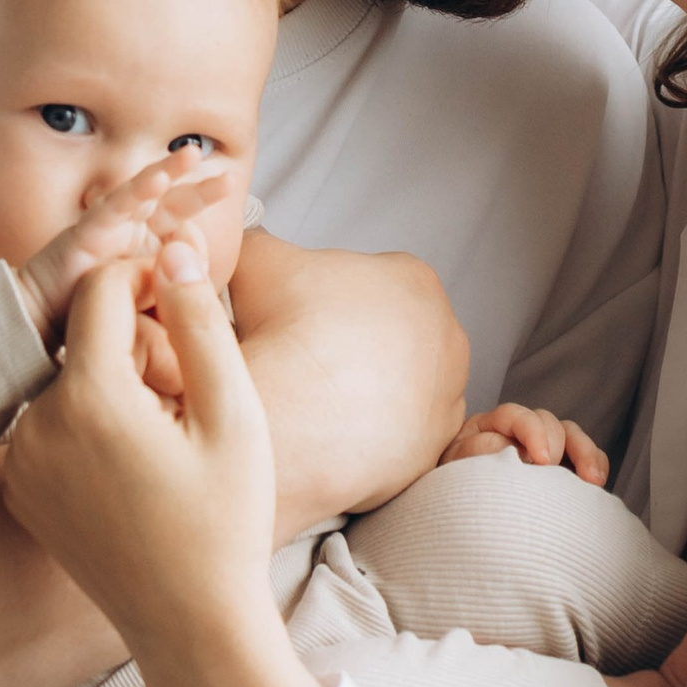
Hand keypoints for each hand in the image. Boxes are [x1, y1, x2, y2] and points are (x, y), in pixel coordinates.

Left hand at [4, 244, 322, 686]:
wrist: (191, 626)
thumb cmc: (227, 521)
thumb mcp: (234, 414)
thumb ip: (199, 319)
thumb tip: (173, 244)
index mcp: (90, 397)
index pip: (102, 287)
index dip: (148, 279)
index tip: (188, 304)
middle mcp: (38, 423)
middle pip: (81, 333)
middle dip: (132, 332)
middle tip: (189, 376)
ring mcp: (24, 461)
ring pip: (67, 377)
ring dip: (112, 377)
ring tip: (170, 424)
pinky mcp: (25, 490)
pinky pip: (54, 425)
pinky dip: (91, 423)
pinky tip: (140, 462)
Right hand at [14, 158, 231, 344]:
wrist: (43, 325)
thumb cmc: (96, 318)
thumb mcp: (148, 310)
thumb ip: (176, 299)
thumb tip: (206, 291)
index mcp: (152, 249)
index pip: (187, 230)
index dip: (206, 223)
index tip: (230, 210)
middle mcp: (133, 233)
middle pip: (173, 205)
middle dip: (200, 190)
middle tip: (228, 180)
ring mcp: (111, 228)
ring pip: (144, 195)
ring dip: (167, 171)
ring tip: (191, 154)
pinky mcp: (87, 231)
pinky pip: (113, 207)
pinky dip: (135, 191)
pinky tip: (157, 178)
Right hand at [231, 231, 469, 524]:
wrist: (292, 423)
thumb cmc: (283, 336)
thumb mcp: (256, 259)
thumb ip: (256, 239)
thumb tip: (237, 239)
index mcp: (414, 279)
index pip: (375, 282)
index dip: (332, 299)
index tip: (305, 321)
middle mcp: (448, 334)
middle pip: (396, 334)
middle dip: (359, 346)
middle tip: (311, 362)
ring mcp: (448, 395)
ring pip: (407, 386)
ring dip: (375, 393)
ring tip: (324, 404)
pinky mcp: (436, 447)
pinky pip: (409, 435)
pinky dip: (382, 435)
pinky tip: (342, 436)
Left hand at [439, 403, 609, 486]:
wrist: (458, 525)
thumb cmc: (453, 496)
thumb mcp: (455, 473)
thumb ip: (477, 455)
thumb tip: (509, 448)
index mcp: (485, 427)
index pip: (513, 417)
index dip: (530, 433)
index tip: (540, 461)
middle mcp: (515, 432)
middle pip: (544, 420)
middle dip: (553, 443)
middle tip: (552, 470)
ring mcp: (540, 448)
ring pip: (568, 433)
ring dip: (583, 452)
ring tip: (591, 479)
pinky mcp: (559, 468)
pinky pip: (585, 454)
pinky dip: (594, 462)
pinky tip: (597, 482)